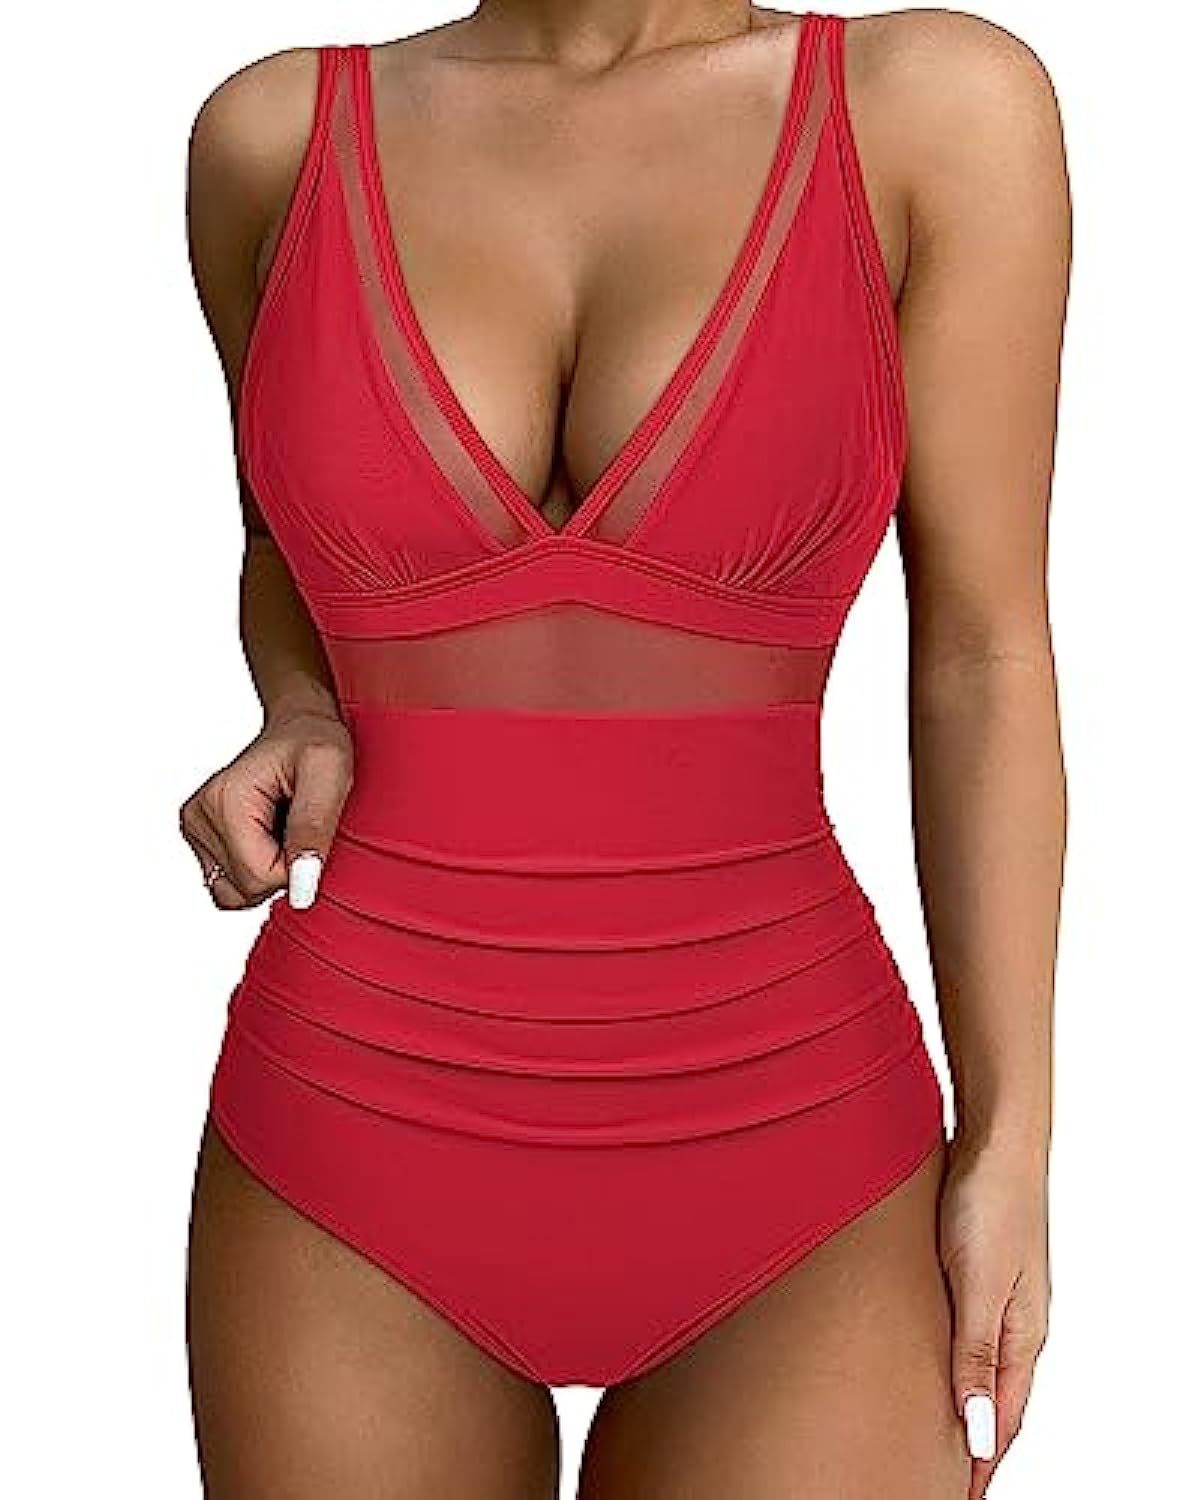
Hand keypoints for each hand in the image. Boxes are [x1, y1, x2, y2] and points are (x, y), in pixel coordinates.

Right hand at [179, 709, 352, 910]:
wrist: (299, 726)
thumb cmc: (315, 741)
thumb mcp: (330, 774)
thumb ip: (313, 830)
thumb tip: (301, 887)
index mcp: (225, 801)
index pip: (259, 877)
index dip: (297, 867)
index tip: (310, 831)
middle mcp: (199, 815)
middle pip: (245, 889)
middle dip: (282, 869)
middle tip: (297, 824)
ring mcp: (196, 829)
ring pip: (235, 892)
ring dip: (267, 871)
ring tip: (283, 829)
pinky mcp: (202, 838)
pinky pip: (231, 883)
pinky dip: (255, 869)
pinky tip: (270, 837)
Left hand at [938, 1136, 1049, 1498]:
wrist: (994, 1138)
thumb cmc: (989, 1203)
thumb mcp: (978, 1285)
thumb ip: (975, 1355)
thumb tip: (977, 1431)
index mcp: (1023, 1335)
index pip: (1003, 1418)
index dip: (982, 1460)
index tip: (961, 1494)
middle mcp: (1015, 1321)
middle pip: (995, 1398)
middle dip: (974, 1442)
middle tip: (943, 1477)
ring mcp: (997, 1295)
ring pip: (979, 1365)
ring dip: (962, 1401)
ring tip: (934, 1433)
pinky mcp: (976, 1269)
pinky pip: (966, 1330)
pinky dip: (954, 1360)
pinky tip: (932, 1359)